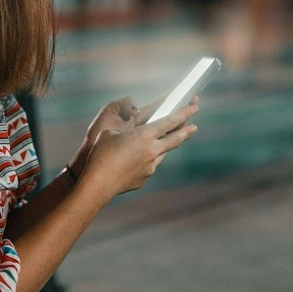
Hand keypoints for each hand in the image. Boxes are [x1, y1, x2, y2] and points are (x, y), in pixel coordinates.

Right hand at [80, 98, 198, 199]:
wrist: (98, 183)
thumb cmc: (100, 155)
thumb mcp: (109, 134)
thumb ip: (125, 132)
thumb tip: (130, 138)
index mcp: (144, 135)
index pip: (169, 121)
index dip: (183, 113)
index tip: (193, 108)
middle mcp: (151, 150)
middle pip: (175, 139)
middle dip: (187, 131)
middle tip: (195, 126)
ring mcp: (150, 166)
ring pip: (162, 153)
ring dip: (164, 146)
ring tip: (162, 142)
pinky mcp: (145, 177)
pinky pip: (150, 165)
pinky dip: (147, 160)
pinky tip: (135, 161)